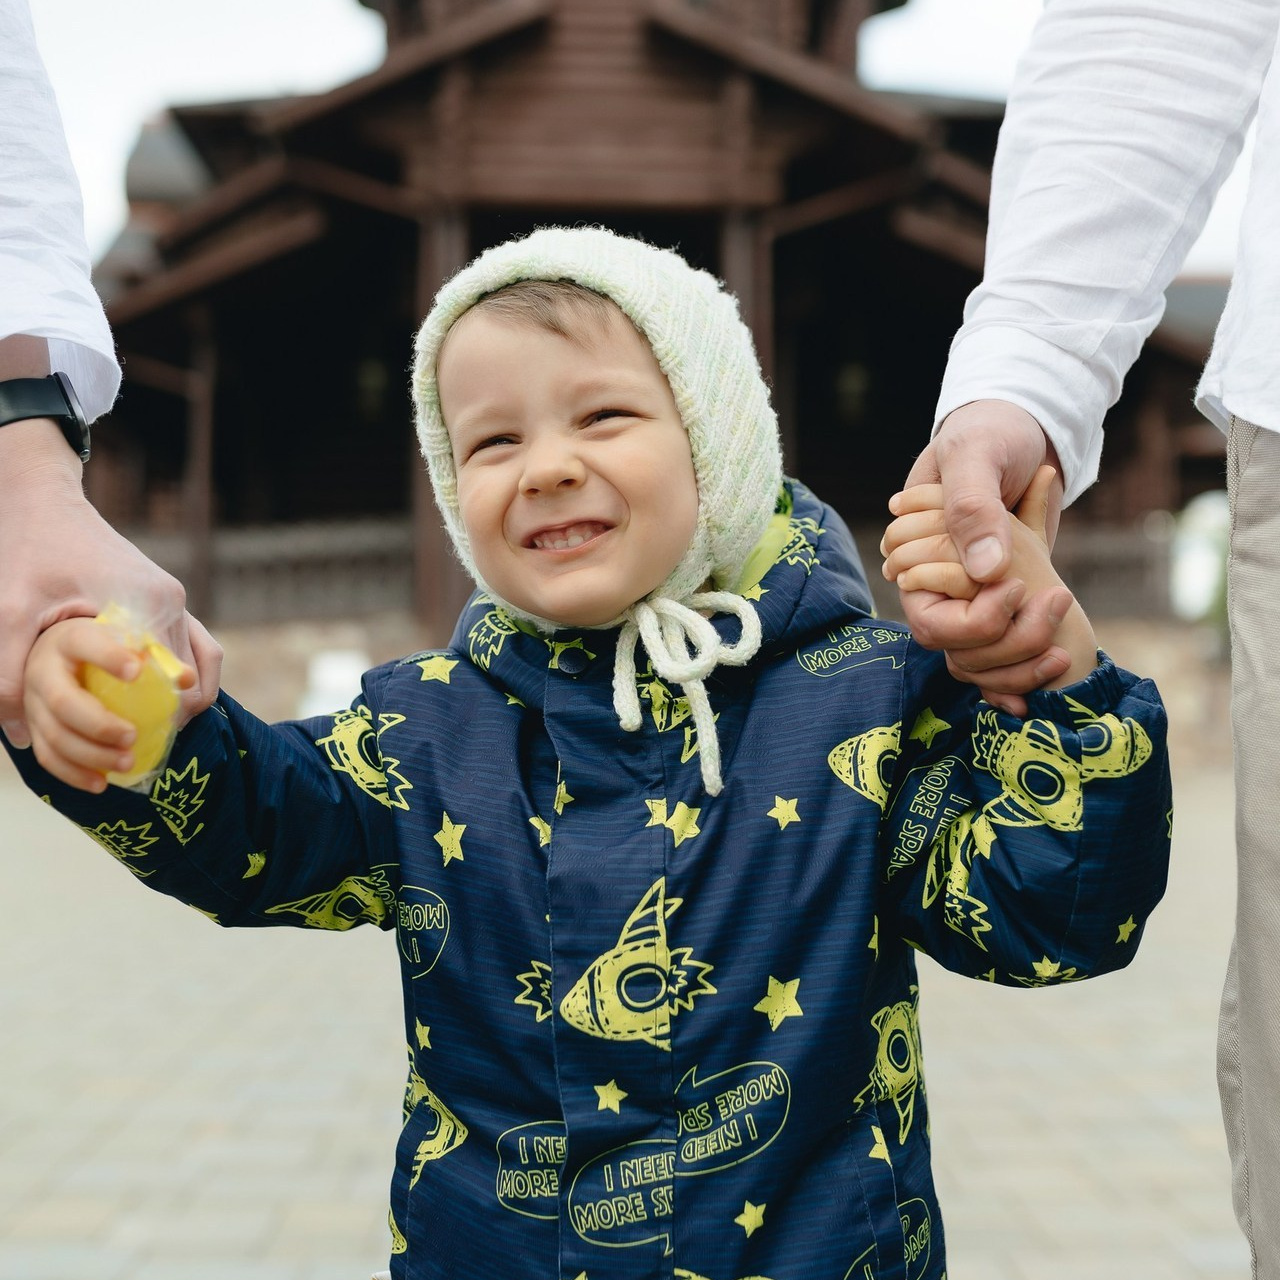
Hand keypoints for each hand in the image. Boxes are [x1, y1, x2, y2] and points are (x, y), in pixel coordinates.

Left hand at [0, 422, 222, 745]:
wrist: (42, 499)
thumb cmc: (27, 549)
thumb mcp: (8, 611)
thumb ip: (8, 671)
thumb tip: (15, 734)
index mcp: (146, 605)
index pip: (176, 685)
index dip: (160, 724)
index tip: (129, 748)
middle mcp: (171, 601)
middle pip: (195, 681)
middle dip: (171, 719)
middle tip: (131, 747)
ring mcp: (174, 598)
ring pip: (201, 665)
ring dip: (182, 700)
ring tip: (147, 729)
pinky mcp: (167, 597)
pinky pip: (192, 646)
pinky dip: (181, 678)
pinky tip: (151, 698)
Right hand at [23, 618, 190, 791]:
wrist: (58, 655)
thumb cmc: (102, 648)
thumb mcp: (123, 642)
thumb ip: (157, 656)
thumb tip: (186, 678)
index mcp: (71, 640)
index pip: (86, 644)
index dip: (109, 657)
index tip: (137, 671)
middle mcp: (44, 672)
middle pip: (64, 702)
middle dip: (99, 725)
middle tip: (131, 736)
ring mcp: (35, 704)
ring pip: (55, 735)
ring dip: (91, 755)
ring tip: (127, 762)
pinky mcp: (34, 729)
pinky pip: (48, 757)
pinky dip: (74, 774)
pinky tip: (101, 783)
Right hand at [888, 401, 1068, 709]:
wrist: (1028, 428)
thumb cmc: (991, 433)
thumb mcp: (977, 457)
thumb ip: (972, 509)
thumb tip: (984, 572)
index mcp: (917, 558)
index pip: (930, 622)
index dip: (973, 621)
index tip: (1018, 586)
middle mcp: (941, 584)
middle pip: (958, 649)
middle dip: (1009, 646)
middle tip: (1060, 603)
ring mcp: (974, 594)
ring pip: (983, 661)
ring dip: (1024, 661)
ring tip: (1062, 650)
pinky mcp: (1006, 597)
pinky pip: (1006, 655)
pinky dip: (1027, 673)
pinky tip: (1053, 672)